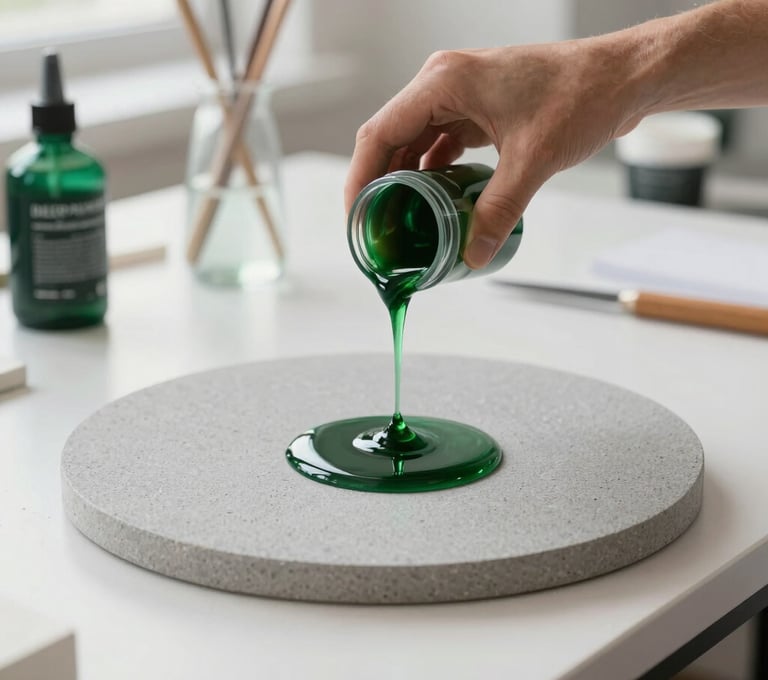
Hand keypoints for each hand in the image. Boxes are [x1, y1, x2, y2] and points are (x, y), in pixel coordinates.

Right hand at [345, 40, 647, 267]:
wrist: (622, 77)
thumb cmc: (582, 94)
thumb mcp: (533, 160)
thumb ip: (498, 210)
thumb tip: (473, 253)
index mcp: (444, 82)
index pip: (379, 133)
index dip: (360, 178)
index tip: (357, 217)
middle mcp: (443, 83)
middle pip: (390, 139)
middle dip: (379, 184)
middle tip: (378, 228)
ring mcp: (459, 94)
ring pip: (413, 142)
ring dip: (405, 180)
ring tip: (401, 221)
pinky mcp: (476, 108)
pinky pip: (439, 143)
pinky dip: (432, 173)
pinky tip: (435, 201)